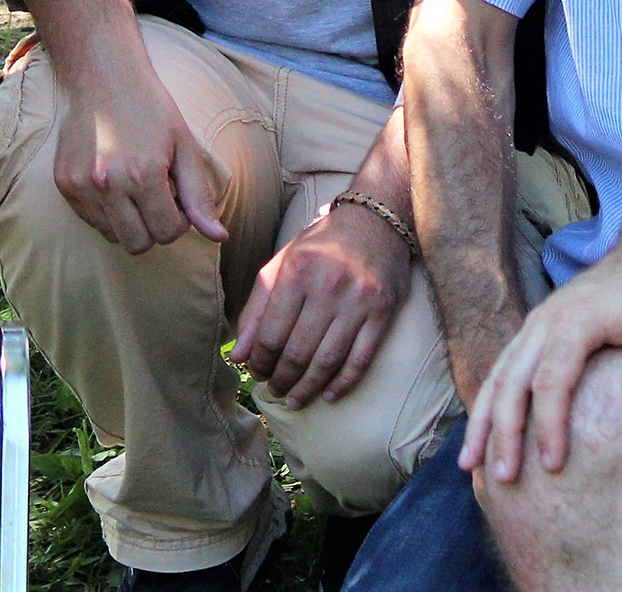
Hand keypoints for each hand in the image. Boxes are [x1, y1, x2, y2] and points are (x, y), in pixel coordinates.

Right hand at [53, 66, 228, 253]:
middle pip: (138, 244)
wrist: (104, 77)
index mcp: (144, 174)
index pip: (167, 233)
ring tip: (135, 189)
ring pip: (112, 236)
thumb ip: (200, 196)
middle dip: (154, 227)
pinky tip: (115, 182)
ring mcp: (81, 185)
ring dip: (129, 222)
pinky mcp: (64, 183)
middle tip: (158, 198)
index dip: (179, 220)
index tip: (178, 198)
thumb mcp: (185, 147)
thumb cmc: (152, 109)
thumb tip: (219, 236)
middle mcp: (109, 184)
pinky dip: (106, 212)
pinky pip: (90, 220)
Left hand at [234, 200, 411, 408]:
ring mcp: (358, 302)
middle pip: (298, 352)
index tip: (257, 373)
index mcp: (297, 273)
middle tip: (275, 392)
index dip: (260, 362)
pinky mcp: (383, 313)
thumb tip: (239, 355)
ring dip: (308, 388)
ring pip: (328, 361)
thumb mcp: (281, 264)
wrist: (376, 221)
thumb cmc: (322, 244)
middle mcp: (328, 288)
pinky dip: (344, 383)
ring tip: (296, 400)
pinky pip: (361, 359)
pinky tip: (329, 395)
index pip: (271, 334)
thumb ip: (257, 309)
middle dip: (282, 380)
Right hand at [460, 244, 621, 483]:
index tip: (553, 466)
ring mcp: (537, 321)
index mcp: (577, 319)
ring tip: (470, 464)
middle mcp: (547, 319)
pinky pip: (505, 366)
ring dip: (483, 418)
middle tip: (501, 478)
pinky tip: (483, 431)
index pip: (552, 381)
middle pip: (512, 380)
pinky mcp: (538, 328)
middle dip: (503, 431)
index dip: (548, 425)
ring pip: (499, 373)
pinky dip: (490, 400)